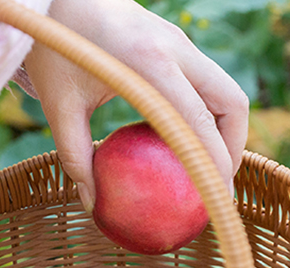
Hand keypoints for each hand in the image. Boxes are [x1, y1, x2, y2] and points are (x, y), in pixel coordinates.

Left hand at [22, 0, 248, 210]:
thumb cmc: (55, 50)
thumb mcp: (59, 106)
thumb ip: (76, 156)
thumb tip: (90, 203)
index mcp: (149, 63)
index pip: (198, 119)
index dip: (215, 161)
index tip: (215, 197)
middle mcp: (175, 49)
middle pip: (232, 102)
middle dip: (234, 148)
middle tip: (217, 187)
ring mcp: (180, 42)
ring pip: (225, 90)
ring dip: (225, 131)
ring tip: (209, 170)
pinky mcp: (175, 42)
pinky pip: (206, 83)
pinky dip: (208, 115)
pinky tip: (187, 145)